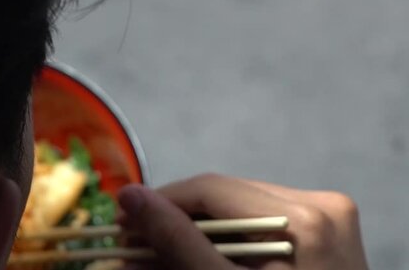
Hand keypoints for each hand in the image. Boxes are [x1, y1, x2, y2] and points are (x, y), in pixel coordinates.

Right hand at [117, 173, 368, 269]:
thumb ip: (178, 243)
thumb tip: (130, 196)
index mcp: (305, 218)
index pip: (211, 189)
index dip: (159, 202)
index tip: (122, 221)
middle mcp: (321, 205)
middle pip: (223, 199)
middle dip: (173, 223)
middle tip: (133, 247)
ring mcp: (326, 218)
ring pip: (237, 213)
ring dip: (193, 235)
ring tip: (153, 258)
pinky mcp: (322, 232)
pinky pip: (257, 227)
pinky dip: (222, 245)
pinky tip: (191, 259)